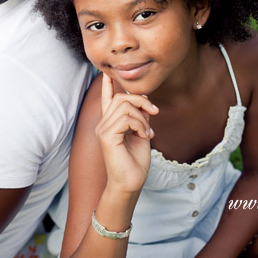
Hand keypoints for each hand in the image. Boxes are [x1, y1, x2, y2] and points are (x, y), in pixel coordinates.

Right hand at [96, 73, 158, 193]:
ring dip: (142, 117)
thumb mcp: (141, 134)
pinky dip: (140, 124)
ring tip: (148, 132)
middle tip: (154, 114)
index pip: (107, 99)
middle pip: (122, 98)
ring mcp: (103, 129)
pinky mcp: (106, 136)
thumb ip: (140, 117)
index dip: (107, 86)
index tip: (107, 73)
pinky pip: (126, 118)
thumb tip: (144, 101)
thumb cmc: (136, 162)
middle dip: (142, 101)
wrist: (131, 183)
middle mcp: (103, 124)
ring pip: (125, 105)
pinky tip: (144, 136)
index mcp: (111, 123)